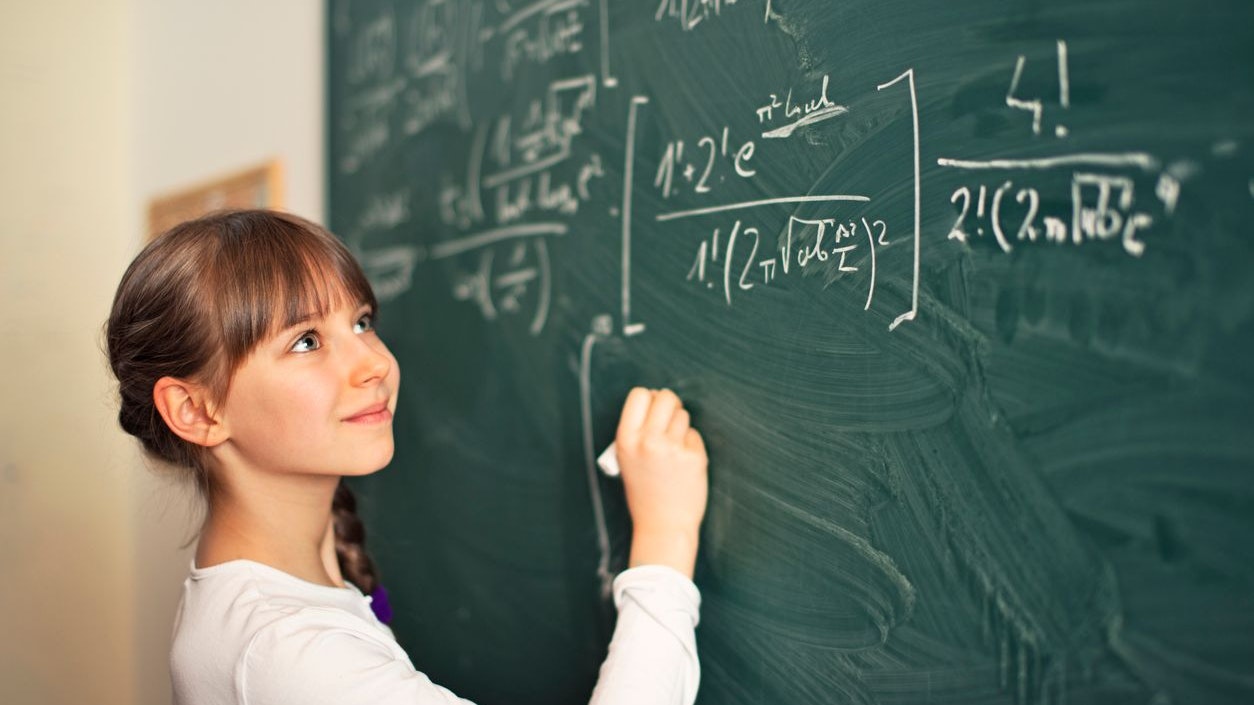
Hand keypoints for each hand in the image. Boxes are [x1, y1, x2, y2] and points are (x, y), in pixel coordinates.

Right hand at [614, 387, 708, 577]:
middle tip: (669, 421)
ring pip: (683, 415)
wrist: (663, 525)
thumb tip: (656, 398)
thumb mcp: (626, 459)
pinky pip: (695, 435)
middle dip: (669, 404)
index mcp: (626, 439)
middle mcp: (648, 440)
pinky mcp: (695, 457)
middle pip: (665, 397)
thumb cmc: (644, 492)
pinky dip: (691, 445)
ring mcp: (673, 448)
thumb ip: (637, 430)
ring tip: (673, 449)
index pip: (639, 394)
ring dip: (681, 426)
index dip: (648, 398)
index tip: (652, 408)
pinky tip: (684, 463)